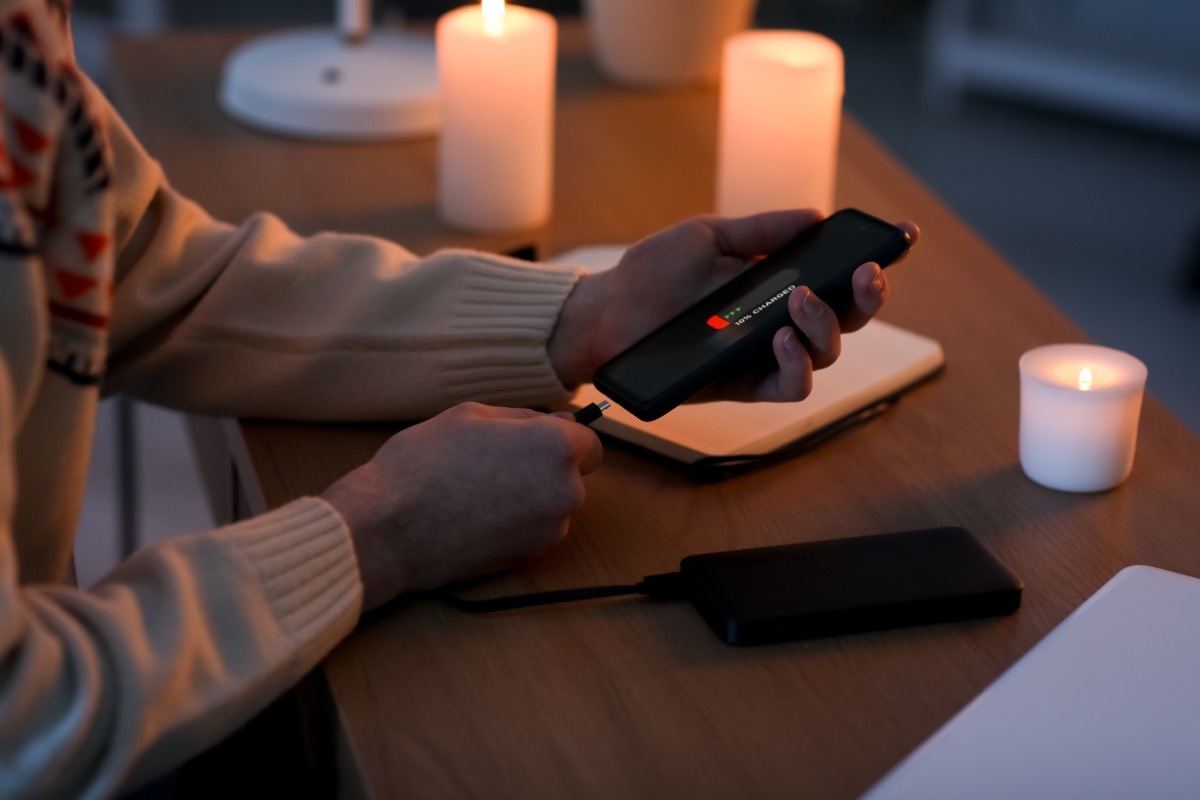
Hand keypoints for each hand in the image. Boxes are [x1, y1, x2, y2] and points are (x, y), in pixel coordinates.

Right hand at [321, 403, 602, 610]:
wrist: (388, 529)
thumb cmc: (423, 465)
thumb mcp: (472, 414)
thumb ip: (525, 418)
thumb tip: (558, 423)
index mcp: (555, 447)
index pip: (590, 442)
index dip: (563, 438)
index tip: (535, 440)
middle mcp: (564, 491)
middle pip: (573, 474)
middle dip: (544, 466)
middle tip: (494, 461)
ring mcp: (549, 530)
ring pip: (553, 503)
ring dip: (530, 495)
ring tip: (478, 488)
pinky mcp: (530, 558)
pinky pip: (535, 530)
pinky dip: (516, 521)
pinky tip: (477, 513)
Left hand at [549, 209, 918, 402]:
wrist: (606, 312)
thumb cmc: (653, 273)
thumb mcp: (708, 237)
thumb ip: (761, 230)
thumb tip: (815, 216)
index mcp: (778, 283)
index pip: (838, 275)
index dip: (876, 260)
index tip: (904, 235)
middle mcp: (780, 321)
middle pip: (847, 318)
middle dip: (867, 296)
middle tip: (863, 273)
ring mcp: (764, 355)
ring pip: (825, 354)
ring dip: (825, 326)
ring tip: (801, 301)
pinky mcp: (743, 385)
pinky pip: (789, 387)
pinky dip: (796, 364)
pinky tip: (780, 336)